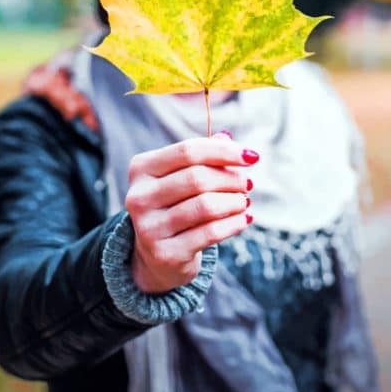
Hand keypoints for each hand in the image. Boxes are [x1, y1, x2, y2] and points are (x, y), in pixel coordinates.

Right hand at [125, 133, 257, 292]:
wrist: (158, 254)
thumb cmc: (176, 204)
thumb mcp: (183, 176)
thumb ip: (203, 155)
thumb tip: (227, 137)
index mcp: (141, 168)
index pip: (188, 151)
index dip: (224, 151)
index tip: (252, 157)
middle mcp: (139, 196)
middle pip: (197, 177)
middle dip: (231, 179)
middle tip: (248, 183)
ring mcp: (149, 227)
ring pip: (206, 206)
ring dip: (234, 201)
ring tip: (244, 201)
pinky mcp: (165, 253)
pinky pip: (210, 233)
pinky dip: (234, 223)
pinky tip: (244, 219)